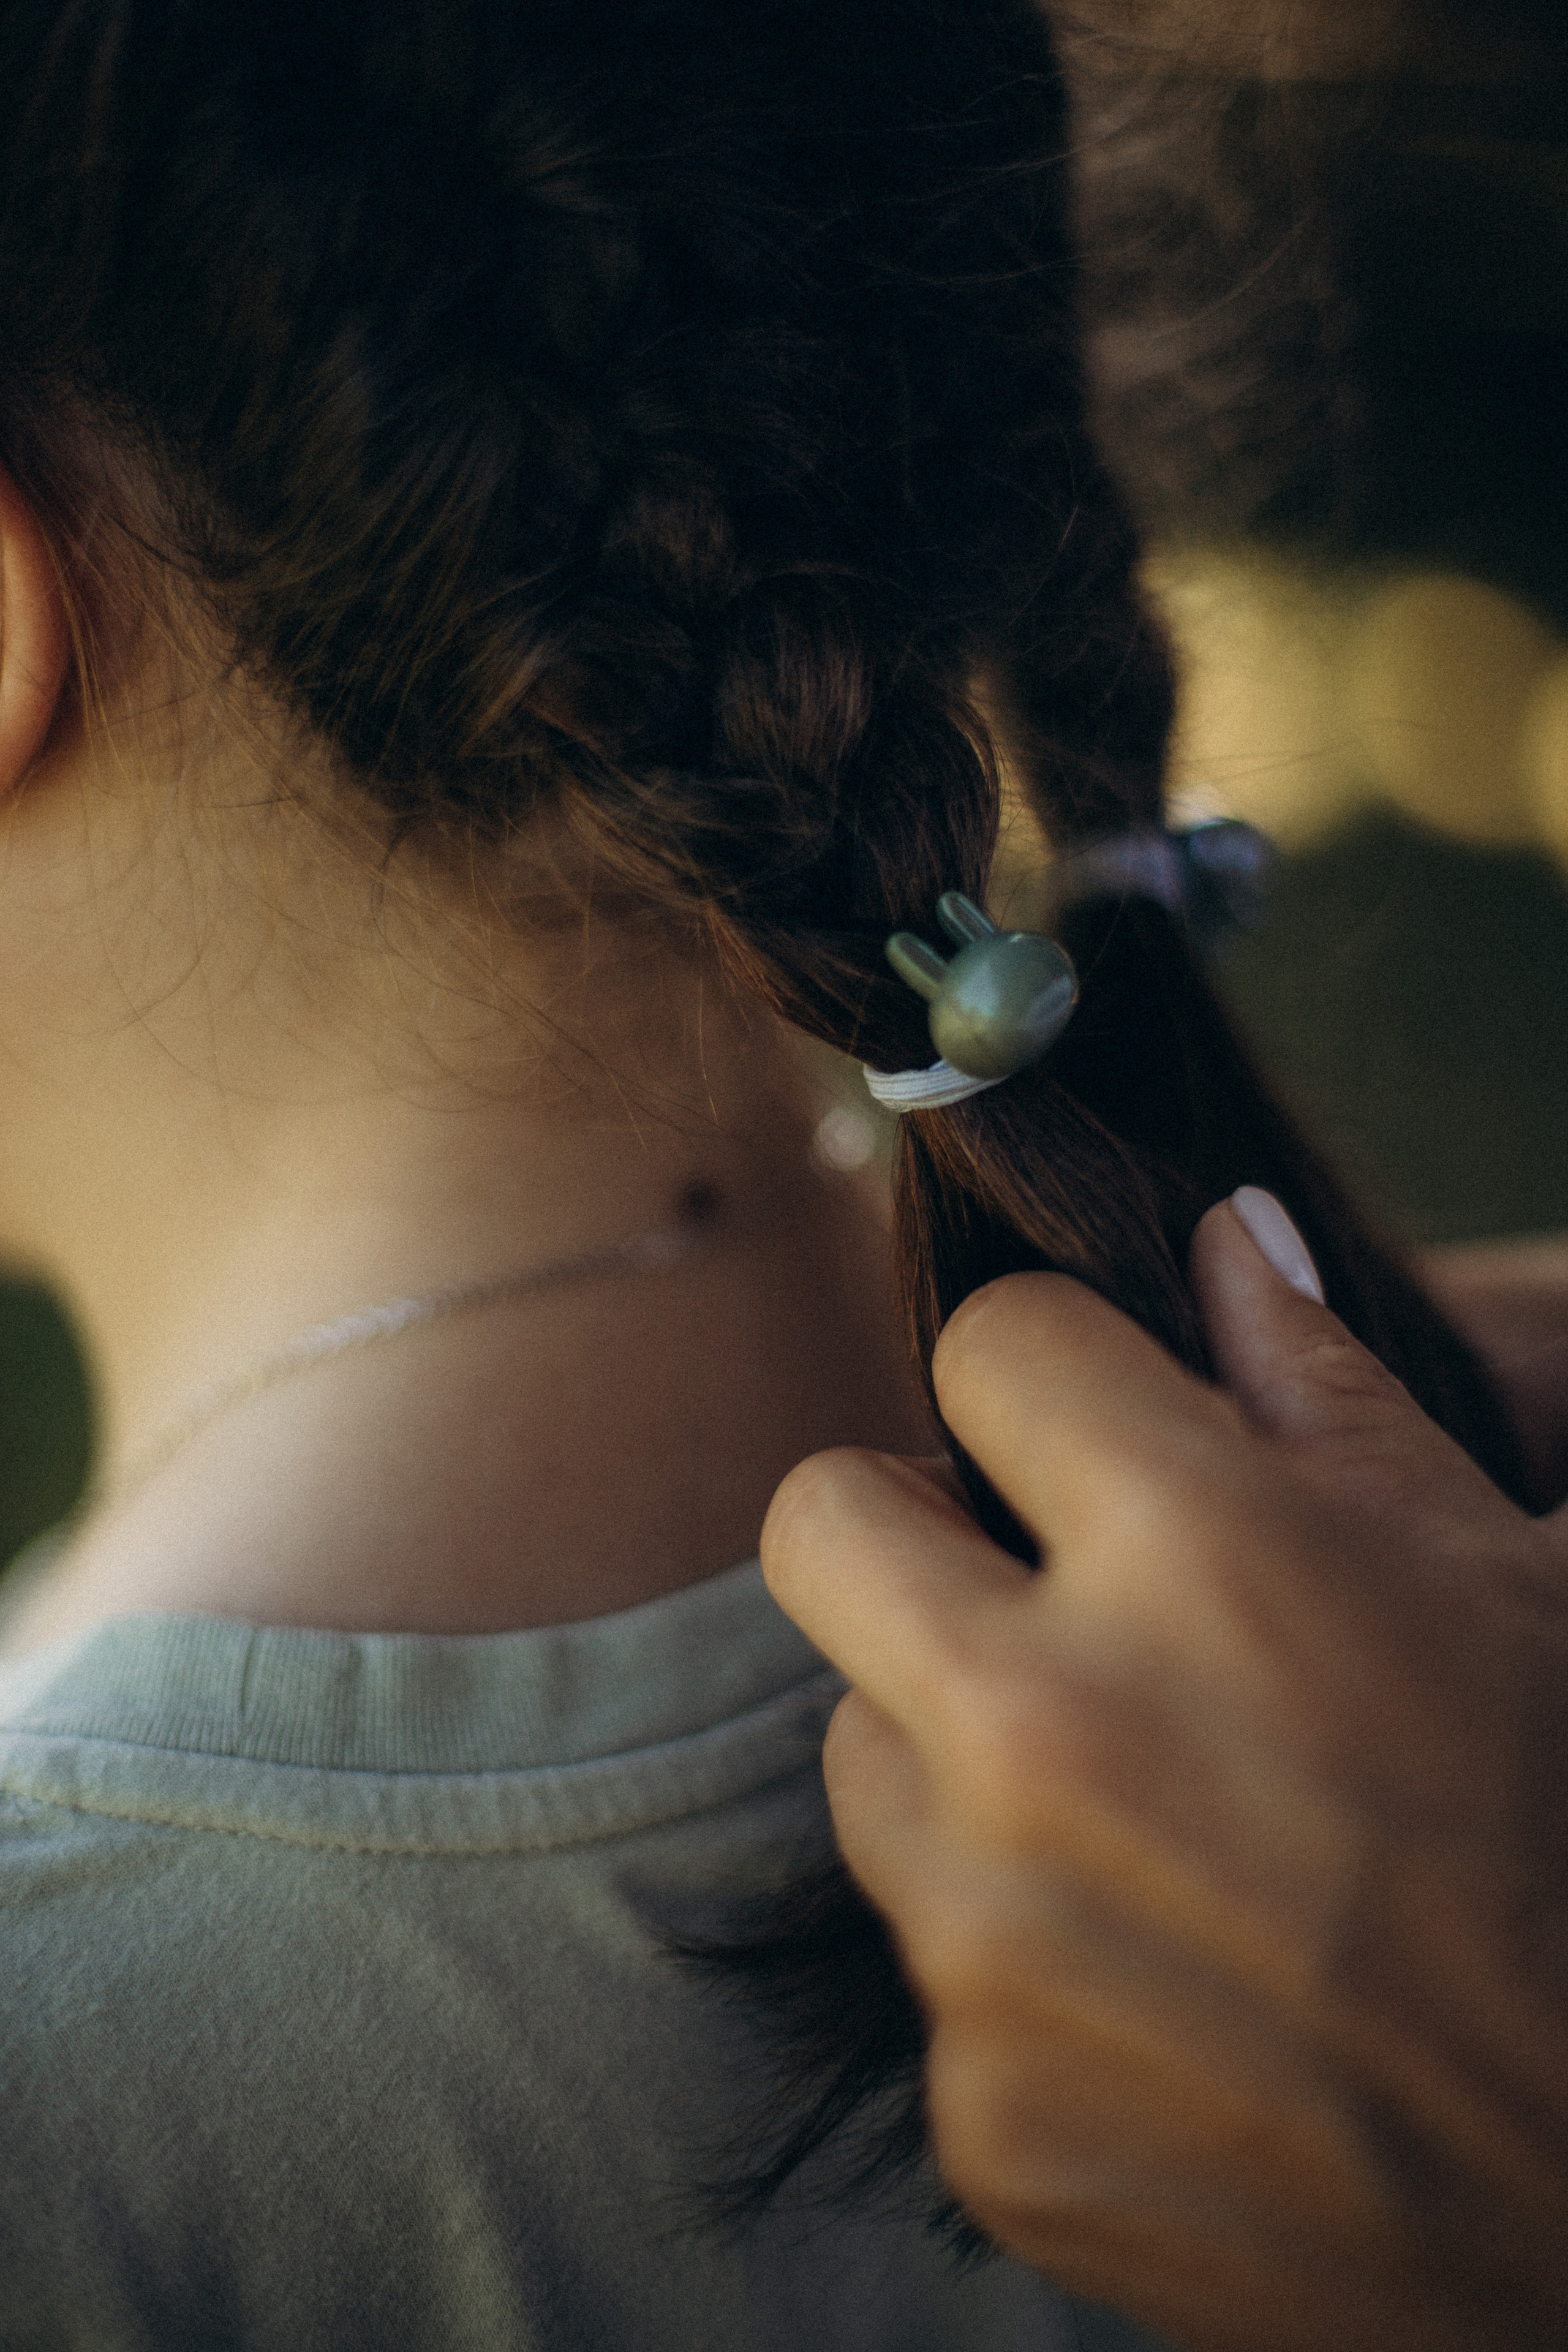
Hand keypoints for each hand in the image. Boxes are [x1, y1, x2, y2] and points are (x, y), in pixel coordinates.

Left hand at [762, 1197, 1567, 2351]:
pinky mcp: (976, 2105)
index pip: (992, 1342)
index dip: (1053, 1368)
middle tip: (1022, 1580)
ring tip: (1127, 1802)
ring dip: (955, 1745)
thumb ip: (1322, 1385)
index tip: (1093, 1421)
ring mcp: (989, 1937)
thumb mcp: (1498, 1571)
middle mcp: (1050, 1732)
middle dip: (911, 1520)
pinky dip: (1013, 1946)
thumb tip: (1220, 1231)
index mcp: (1196, 1554)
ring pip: (854, 1742)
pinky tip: (1161, 1973)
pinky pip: (926, 1954)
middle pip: (819, 1518)